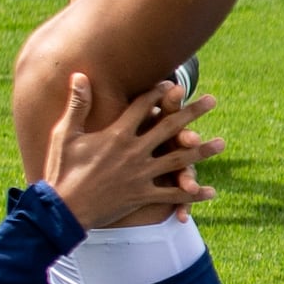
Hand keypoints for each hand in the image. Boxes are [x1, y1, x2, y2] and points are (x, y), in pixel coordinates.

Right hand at [40, 69, 221, 227]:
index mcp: (116, 135)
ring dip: (201, 152)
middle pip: (169, 128)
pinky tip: (211, 192)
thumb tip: (79, 74)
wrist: (63, 209)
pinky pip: (171, 196)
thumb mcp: (66, 134)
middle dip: (192, 113)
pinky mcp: (142, 197)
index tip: (174, 84)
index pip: (142, 107)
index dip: (158, 93)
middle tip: (212, 100)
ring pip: (178, 161)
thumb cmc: (62, 169)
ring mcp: (140, 175)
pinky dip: (191, 195)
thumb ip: (78, 104)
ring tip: (222, 143)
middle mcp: (134, 152)